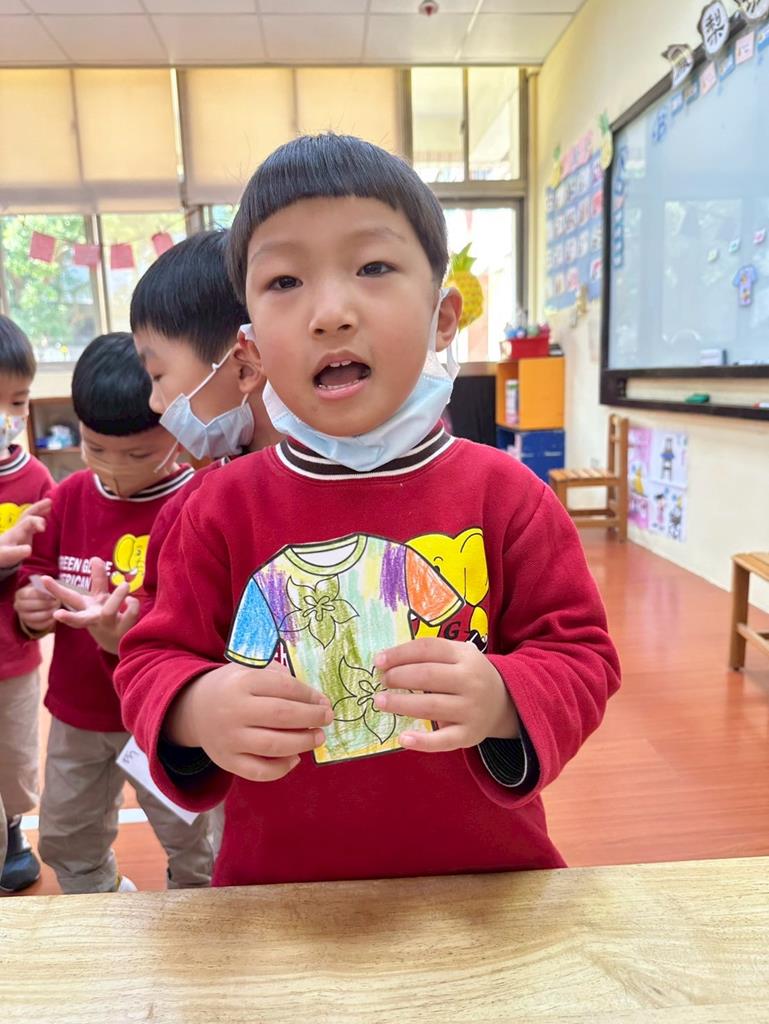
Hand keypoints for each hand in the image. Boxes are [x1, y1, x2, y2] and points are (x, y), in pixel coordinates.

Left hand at [0, 498, 51, 566]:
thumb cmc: (2, 556)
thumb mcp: (7, 555)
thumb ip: (17, 552)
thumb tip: (29, 549)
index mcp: (16, 531)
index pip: (28, 520)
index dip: (37, 521)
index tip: (43, 529)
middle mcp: (20, 528)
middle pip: (28, 514)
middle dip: (39, 507)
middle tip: (50, 501)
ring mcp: (22, 532)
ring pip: (31, 517)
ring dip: (41, 511)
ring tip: (51, 506)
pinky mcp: (25, 537)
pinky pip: (33, 524)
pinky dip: (40, 520)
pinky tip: (47, 520)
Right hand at [14, 580, 60, 634]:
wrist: (43, 602)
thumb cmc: (44, 591)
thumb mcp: (44, 586)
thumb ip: (45, 584)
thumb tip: (47, 580)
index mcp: (20, 594)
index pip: (29, 594)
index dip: (42, 594)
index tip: (53, 595)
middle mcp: (18, 605)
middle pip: (32, 606)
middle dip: (46, 604)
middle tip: (57, 602)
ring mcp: (23, 616)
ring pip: (36, 617)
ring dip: (49, 612)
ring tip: (57, 609)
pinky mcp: (31, 625)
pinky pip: (40, 625)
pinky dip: (49, 621)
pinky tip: (56, 616)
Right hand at [42, 557, 139, 654]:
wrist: (119, 643)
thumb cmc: (106, 617)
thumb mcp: (99, 598)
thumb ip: (98, 579)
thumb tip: (95, 557)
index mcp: (85, 609)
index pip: (68, 598)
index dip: (56, 588)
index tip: (43, 579)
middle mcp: (94, 619)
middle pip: (79, 619)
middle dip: (69, 617)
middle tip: (57, 616)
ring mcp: (108, 627)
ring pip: (108, 612)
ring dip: (117, 596)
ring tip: (124, 585)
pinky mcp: (124, 630)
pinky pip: (131, 612)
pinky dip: (133, 603)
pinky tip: (132, 601)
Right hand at [166, 661, 333, 781]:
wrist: (195, 709)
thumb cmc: (234, 687)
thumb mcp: (250, 670)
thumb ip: (279, 677)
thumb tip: (315, 699)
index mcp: (241, 682)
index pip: (284, 687)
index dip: (309, 695)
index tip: (323, 701)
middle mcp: (234, 710)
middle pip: (282, 716)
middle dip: (311, 718)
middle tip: (327, 718)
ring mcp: (229, 739)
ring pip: (273, 745)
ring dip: (303, 742)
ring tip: (318, 737)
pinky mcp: (227, 762)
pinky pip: (259, 771)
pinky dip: (282, 768)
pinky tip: (295, 757)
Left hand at [373, 637, 518, 752]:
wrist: (503, 702)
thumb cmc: (468, 675)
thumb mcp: (458, 655)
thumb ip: (428, 654)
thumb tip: (386, 660)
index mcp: (465, 656)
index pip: (428, 649)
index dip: (400, 653)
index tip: (379, 660)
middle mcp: (471, 681)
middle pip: (428, 676)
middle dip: (399, 677)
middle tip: (382, 681)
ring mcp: (471, 710)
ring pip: (431, 706)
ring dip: (401, 704)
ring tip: (380, 701)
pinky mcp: (468, 735)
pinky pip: (443, 740)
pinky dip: (422, 741)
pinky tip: (403, 738)